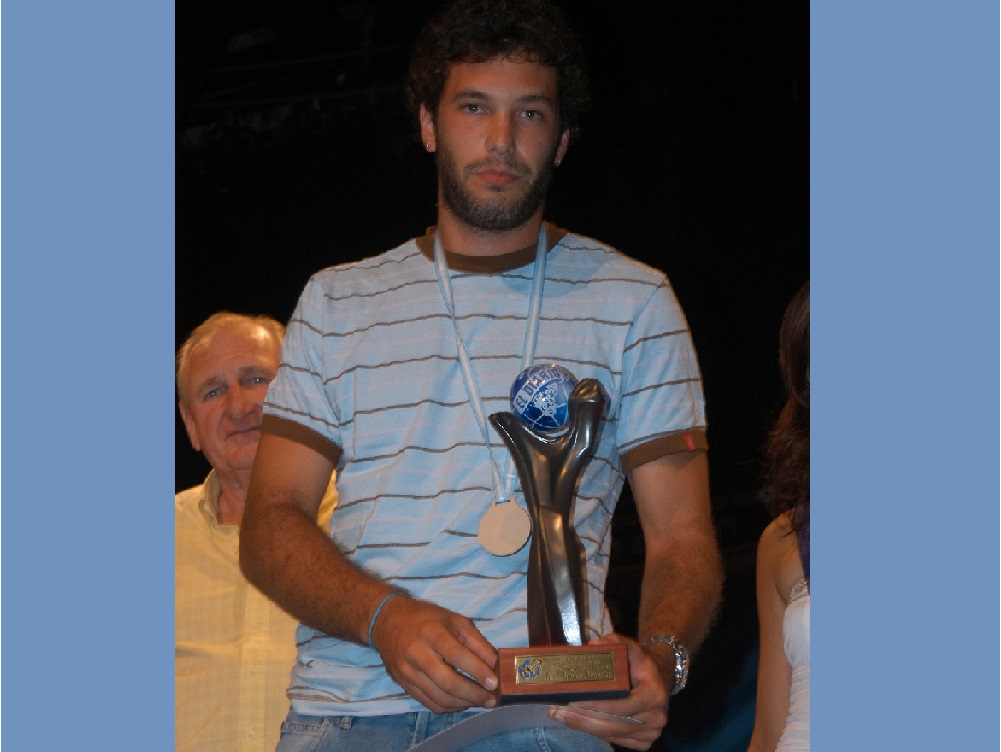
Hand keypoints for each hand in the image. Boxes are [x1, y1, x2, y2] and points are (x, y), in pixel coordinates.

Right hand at [370, 594, 499, 713]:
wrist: (386, 621)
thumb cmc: (425, 618)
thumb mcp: (454, 619)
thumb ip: (476, 641)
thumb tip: (495, 663)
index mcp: (431, 633)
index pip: (458, 656)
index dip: (478, 672)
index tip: (495, 683)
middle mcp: (417, 654)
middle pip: (448, 683)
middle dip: (473, 694)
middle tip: (491, 699)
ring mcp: (407, 672)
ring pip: (439, 698)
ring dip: (464, 704)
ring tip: (481, 702)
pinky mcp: (403, 685)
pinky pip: (429, 703)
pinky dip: (449, 707)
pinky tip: (462, 702)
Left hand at [548, 633, 668, 750]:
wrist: (660, 679)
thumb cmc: (642, 664)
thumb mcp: (633, 648)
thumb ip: (616, 642)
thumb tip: (593, 645)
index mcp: (654, 694)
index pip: (622, 706)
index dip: (597, 706)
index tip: (573, 702)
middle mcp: (656, 717)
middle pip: (614, 725)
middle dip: (584, 720)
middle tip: (558, 712)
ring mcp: (651, 733)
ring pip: (612, 734)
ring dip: (585, 727)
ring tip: (561, 716)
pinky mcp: (644, 741)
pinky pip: (616, 740)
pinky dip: (596, 732)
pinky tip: (578, 722)